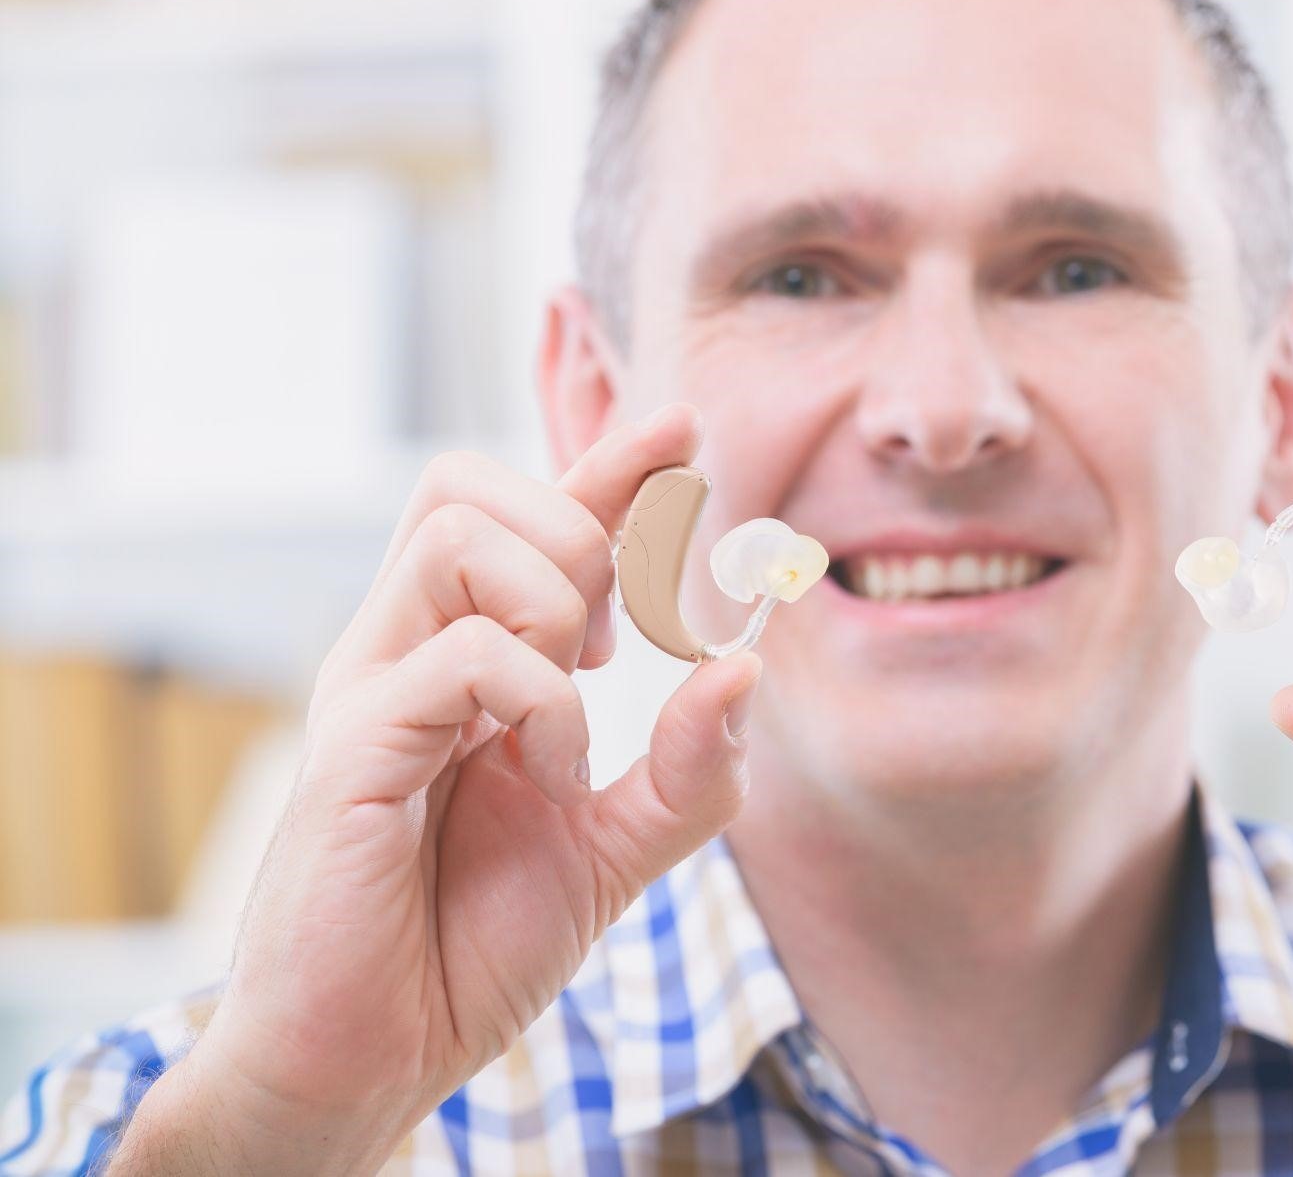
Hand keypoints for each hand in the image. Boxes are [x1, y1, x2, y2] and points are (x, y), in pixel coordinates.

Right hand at [130, 403, 759, 1171]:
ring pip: (455, 535)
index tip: (681, 427)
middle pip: (469, 485)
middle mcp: (409, 652)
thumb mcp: (618, 851)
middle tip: (614, 646)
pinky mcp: (351, 750)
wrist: (378, 1057)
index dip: (606, 461)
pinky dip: (535, 701)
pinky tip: (546, 773)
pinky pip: (455, 653)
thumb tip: (749, 667)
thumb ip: (690, 770)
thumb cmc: (470, 944)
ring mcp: (373, 691)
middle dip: (577, 528)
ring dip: (552, 602)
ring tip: (572, 709)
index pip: (528, 519)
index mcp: (467, 660)